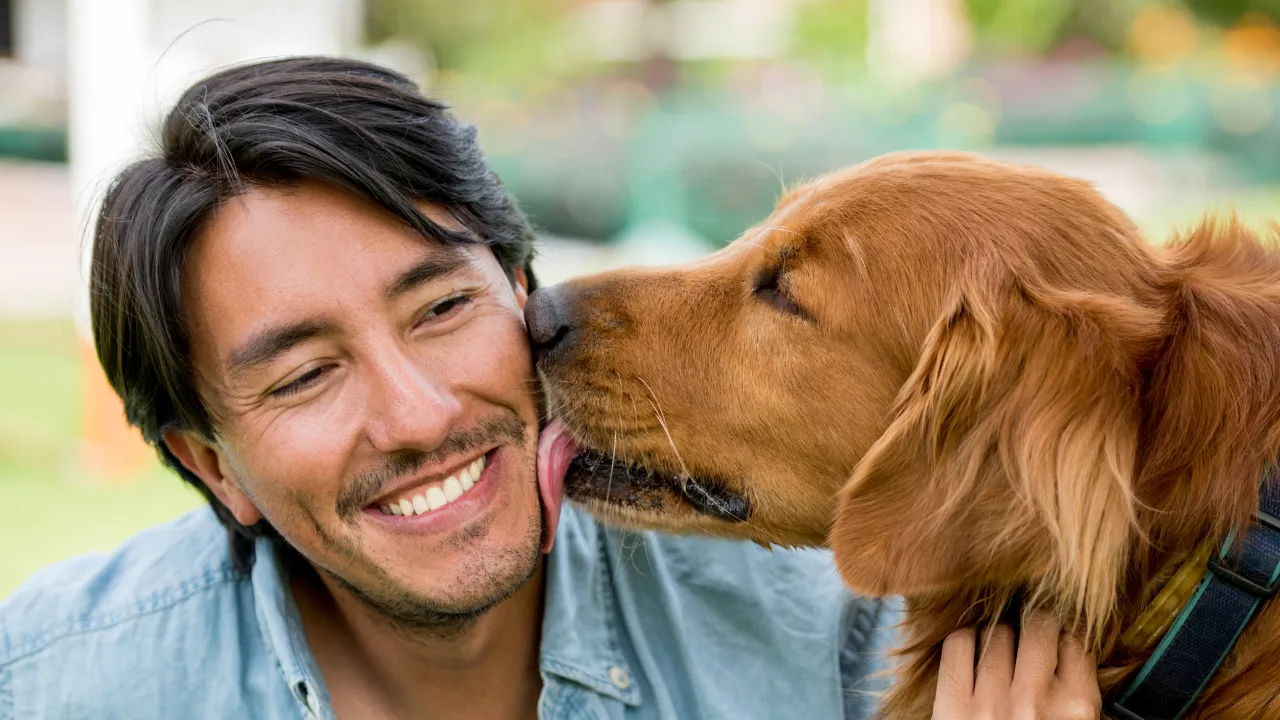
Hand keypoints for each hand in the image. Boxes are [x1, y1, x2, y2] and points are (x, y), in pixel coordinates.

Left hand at [932, 611, 1100, 718]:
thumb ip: (1076, 694)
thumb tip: (1071, 653)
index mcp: (1077, 708)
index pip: (1075, 641)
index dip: (1064, 638)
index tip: (1055, 644)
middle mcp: (1035, 698)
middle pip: (1038, 625)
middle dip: (1034, 628)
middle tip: (1028, 641)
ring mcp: (990, 699)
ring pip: (997, 632)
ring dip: (999, 637)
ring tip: (999, 654)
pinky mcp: (952, 703)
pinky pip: (958, 643)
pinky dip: (964, 642)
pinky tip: (971, 655)